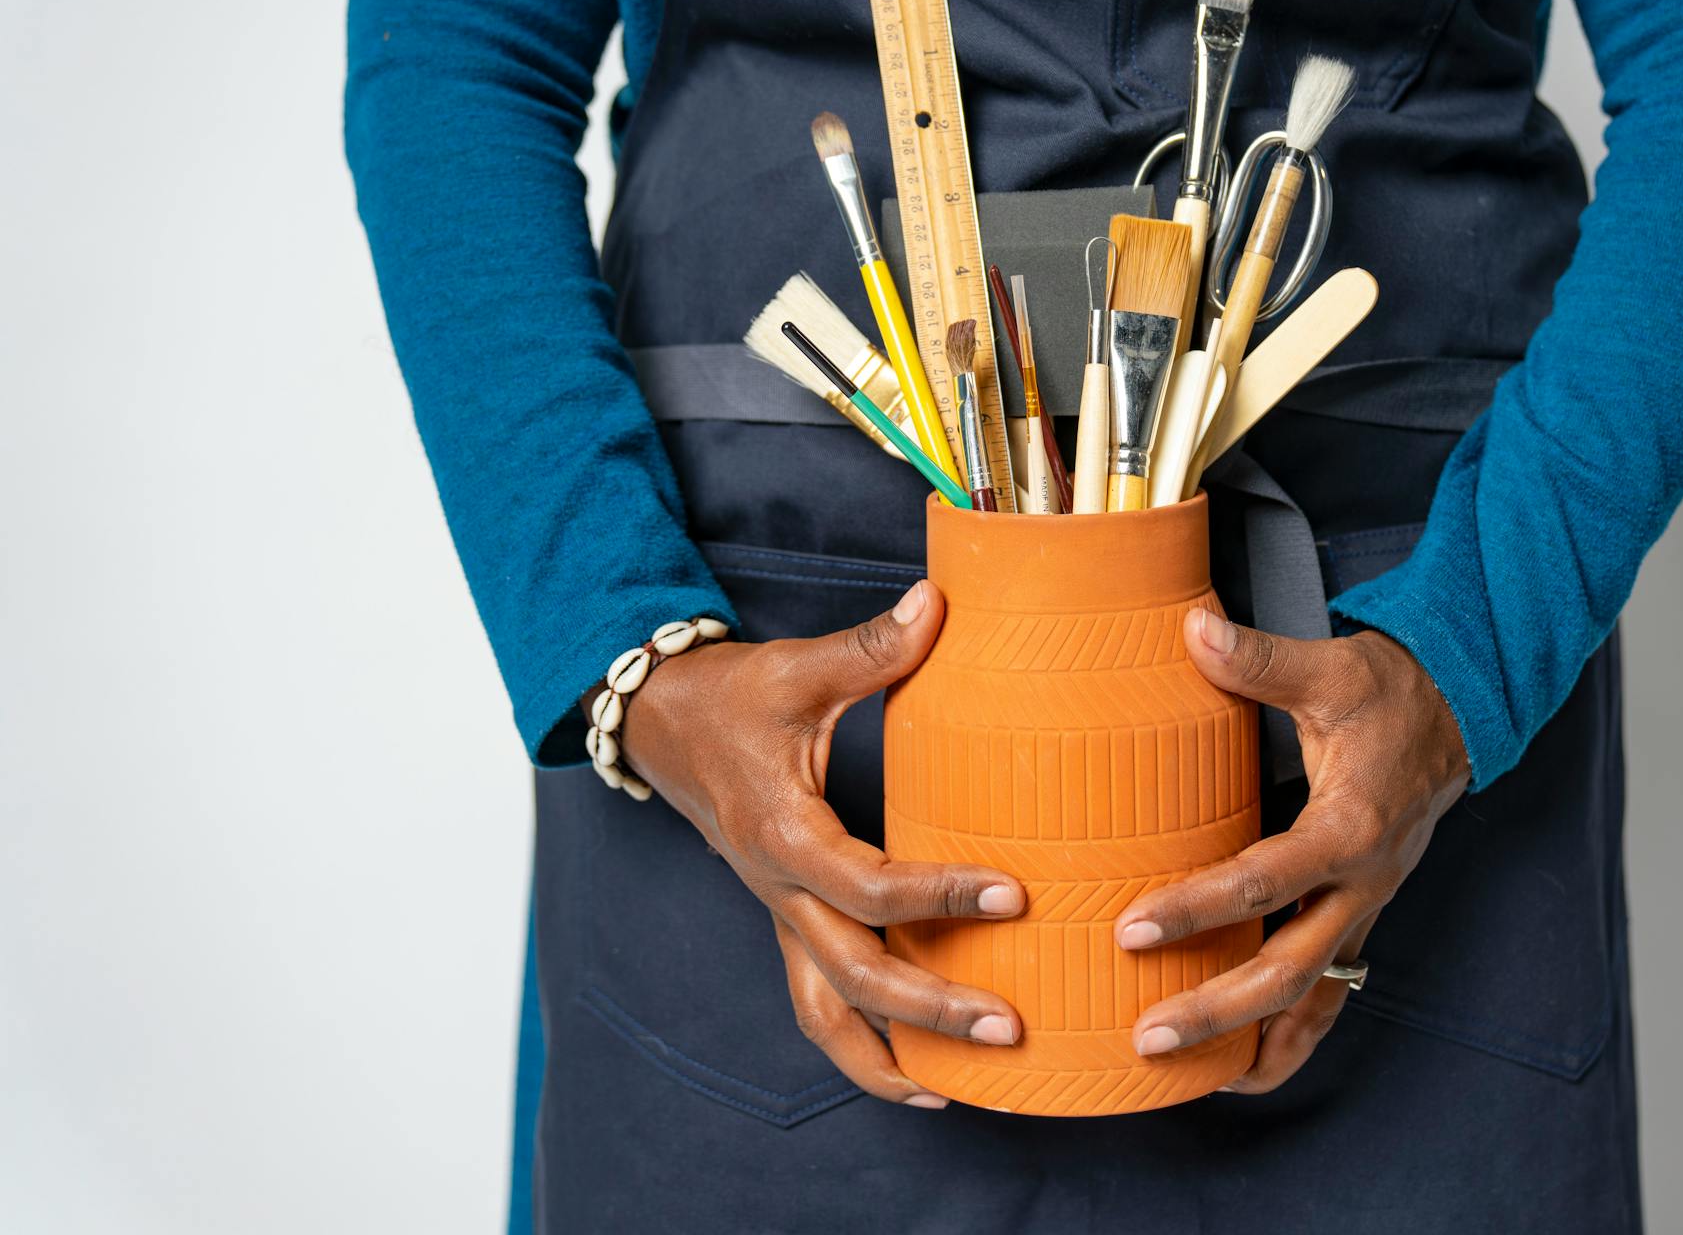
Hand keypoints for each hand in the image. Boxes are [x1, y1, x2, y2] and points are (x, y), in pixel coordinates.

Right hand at [609, 580, 1025, 1108]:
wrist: (661, 722)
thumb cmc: (731, 697)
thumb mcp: (795, 668)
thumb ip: (871, 648)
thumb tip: (937, 602)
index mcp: (784, 834)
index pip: (868, 886)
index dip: (940, 895)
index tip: (1014, 893)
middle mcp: (779, 891)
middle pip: (852, 976)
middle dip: (930, 1010)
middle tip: (1011, 1025)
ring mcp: (781, 914)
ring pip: (824, 1013)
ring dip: (890, 1056)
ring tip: (963, 1089)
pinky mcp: (788, 920)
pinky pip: (818, 1005)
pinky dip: (862, 1051)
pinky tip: (921, 1082)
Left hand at [1114, 612, 1470, 1093]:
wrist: (1458, 714)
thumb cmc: (1389, 694)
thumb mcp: (1329, 670)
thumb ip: (1258, 659)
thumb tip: (1192, 629)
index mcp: (1350, 828)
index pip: (1266, 882)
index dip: (1199, 910)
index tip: (1133, 929)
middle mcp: (1363, 884)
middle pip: (1290, 969)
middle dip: (1218, 1009)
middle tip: (1145, 1034)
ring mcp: (1366, 909)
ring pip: (1313, 996)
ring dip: (1254, 1039)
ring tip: (1189, 1078)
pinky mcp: (1361, 916)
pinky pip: (1330, 994)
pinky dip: (1292, 1037)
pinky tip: (1246, 1069)